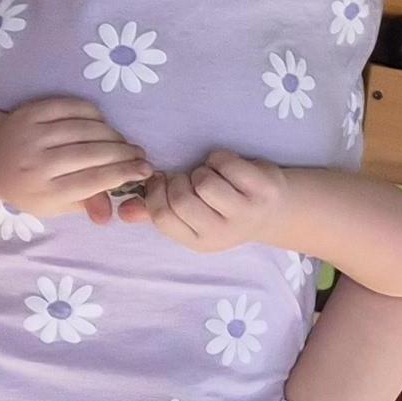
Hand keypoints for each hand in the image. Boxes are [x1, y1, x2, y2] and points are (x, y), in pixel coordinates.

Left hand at [0, 96, 151, 220]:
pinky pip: (71, 107)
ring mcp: (31, 135)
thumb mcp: (53, 205)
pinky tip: (102, 123)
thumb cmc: (27, 186)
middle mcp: (35, 164)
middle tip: (140, 154)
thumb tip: (110, 216)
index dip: (123, 174)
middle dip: (124, 153)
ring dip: (112, 134)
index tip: (145, 170)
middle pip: (92, 155)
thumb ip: (83, 204)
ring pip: (85, 130)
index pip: (91, 182)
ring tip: (123, 141)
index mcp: (42, 192)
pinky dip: (93, 113)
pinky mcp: (29, 112)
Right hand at [128, 151, 295, 254]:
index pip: (163, 216)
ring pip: (204, 182)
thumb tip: (123, 212)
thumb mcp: (195, 219)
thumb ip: (158, 213)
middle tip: (188, 178)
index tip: (162, 180)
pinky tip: (227, 167)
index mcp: (200, 241)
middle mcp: (223, 232)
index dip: (156, 192)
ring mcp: (245, 212)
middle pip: (181, 199)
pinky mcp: (263, 190)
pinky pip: (227, 164)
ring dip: (201, 170)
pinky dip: (220, 158)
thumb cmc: (227, 210)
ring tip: (210, 175)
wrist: (278, 211)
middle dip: (178, 180)